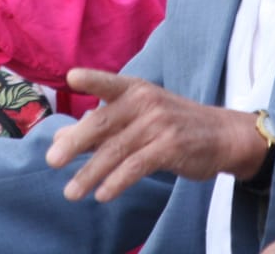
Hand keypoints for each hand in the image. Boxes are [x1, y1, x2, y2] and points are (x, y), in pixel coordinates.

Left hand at [44, 69, 266, 201]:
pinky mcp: (171, 147)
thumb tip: (59, 139)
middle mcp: (146, 102)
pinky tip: (102, 195)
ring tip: (71, 192)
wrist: (223, 134)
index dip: (92, 79)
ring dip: (90, 173)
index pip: (109, 83)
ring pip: (116, 150)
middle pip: (103, 123)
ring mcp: (159, 124)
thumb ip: (100, 126)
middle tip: (51, 161)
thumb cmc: (172, 124)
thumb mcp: (138, 117)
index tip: (71, 78)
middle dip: (75, 143)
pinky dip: (116, 182)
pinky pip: (136, 166)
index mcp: (135, 89)